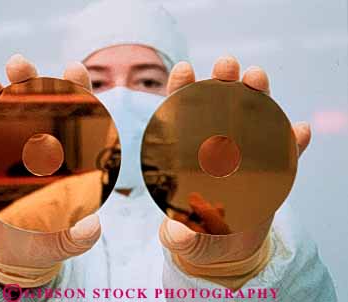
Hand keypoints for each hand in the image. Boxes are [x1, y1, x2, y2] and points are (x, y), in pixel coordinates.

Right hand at [0, 54, 98, 285]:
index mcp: (63, 159)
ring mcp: (5, 160)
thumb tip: (92, 226)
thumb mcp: (70, 240)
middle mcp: (34, 151)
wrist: (22, 253)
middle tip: (19, 64)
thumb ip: (82, 235)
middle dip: (26, 83)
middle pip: (31, 110)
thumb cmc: (53, 238)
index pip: (72, 120)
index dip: (75, 92)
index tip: (74, 69)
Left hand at [160, 56, 310, 266]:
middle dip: (223, 81)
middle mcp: (218, 148)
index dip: (181, 91)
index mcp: (190, 156)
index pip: (182, 117)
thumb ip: (179, 233)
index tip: (184, 70)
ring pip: (254, 118)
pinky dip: (292, 140)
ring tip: (256, 77)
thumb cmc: (196, 238)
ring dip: (257, 95)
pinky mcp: (272, 173)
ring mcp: (247, 157)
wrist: (226, 253)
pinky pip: (285, 153)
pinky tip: (299, 131)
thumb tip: (178, 232)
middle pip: (220, 107)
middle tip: (227, 65)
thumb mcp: (182, 238)